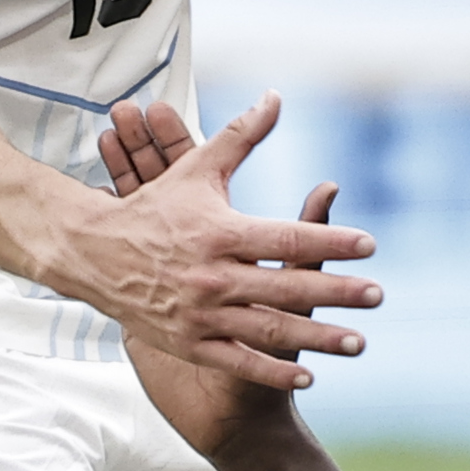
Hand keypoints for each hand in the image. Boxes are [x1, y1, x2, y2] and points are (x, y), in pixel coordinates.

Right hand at [51, 92, 378, 392]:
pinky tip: (309, 374)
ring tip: (359, 342)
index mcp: (220, 232)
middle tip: (378, 295)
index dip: (330, 242)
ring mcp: (200, 313)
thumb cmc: (152, 208)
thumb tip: (275, 96)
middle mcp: (212, 275)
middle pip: (285, 287)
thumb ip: (240, 135)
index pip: (286, 239)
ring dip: (316, 338)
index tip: (369, 245)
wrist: (91, 253)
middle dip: (336, 293)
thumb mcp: (195, 169)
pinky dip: (271, 370)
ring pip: (268, 329)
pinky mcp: (187, 340)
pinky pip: (236, 360)